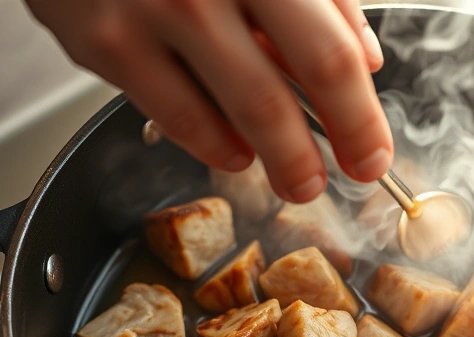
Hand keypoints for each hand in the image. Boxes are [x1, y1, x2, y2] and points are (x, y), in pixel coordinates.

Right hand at [27, 0, 393, 201]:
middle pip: (274, 101)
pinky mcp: (101, 43)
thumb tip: (365, 61)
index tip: (372, 154)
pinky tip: (235, 152)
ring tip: (294, 177)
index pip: (327, 57)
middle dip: (309, 159)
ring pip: (225, 118)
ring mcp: (146, 17)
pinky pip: (172, 115)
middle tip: (326, 183)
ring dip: (271, 161)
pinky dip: (213, 144)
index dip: (358, 119)